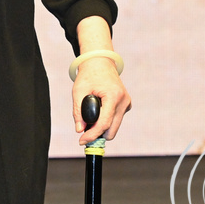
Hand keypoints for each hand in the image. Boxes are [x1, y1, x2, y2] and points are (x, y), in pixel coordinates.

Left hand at [72, 17, 131, 144]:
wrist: (100, 63)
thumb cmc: (88, 75)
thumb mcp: (78, 91)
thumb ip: (77, 111)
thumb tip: (79, 130)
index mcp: (113, 96)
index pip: (104, 122)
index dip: (93, 134)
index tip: (82, 140)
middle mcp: (124, 101)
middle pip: (112, 129)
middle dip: (98, 134)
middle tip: (83, 136)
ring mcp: (127, 103)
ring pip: (114, 126)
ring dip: (102, 128)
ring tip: (88, 123)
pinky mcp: (126, 105)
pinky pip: (116, 119)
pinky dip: (106, 121)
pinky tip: (97, 112)